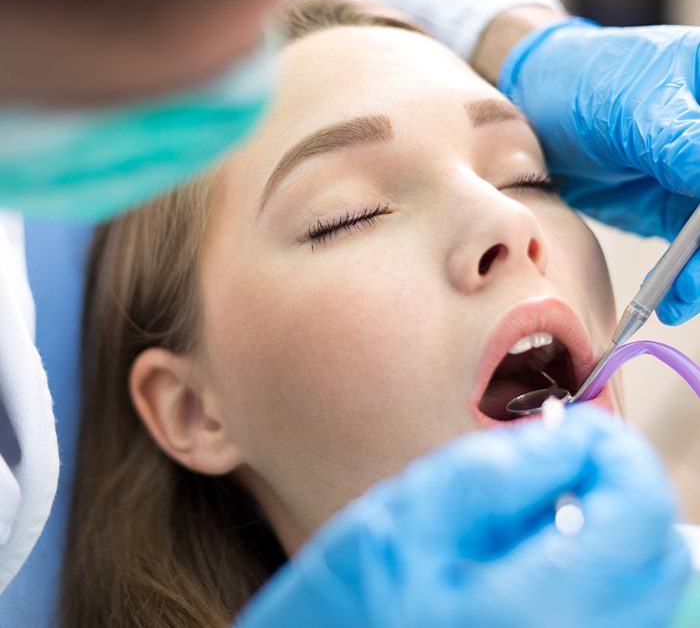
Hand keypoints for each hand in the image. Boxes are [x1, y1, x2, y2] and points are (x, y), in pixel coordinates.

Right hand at [236, 408, 689, 627]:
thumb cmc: (366, 581)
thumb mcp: (420, 506)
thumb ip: (504, 467)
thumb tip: (576, 436)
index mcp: (533, 611)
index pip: (638, 515)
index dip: (619, 451)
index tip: (580, 427)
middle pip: (658, 551)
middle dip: (619, 484)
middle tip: (562, 456)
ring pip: (647, 579)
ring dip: (611, 519)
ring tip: (543, 503)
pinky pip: (623, 604)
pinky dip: (599, 556)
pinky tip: (540, 545)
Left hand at [498, 20, 699, 324]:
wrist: (533, 108)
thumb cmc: (581, 84)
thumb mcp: (630, 104)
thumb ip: (677, 140)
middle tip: (692, 278)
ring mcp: (696, 177)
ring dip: (699, 271)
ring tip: (679, 299)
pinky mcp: (672, 208)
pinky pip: (690, 249)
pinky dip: (685, 276)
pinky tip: (674, 299)